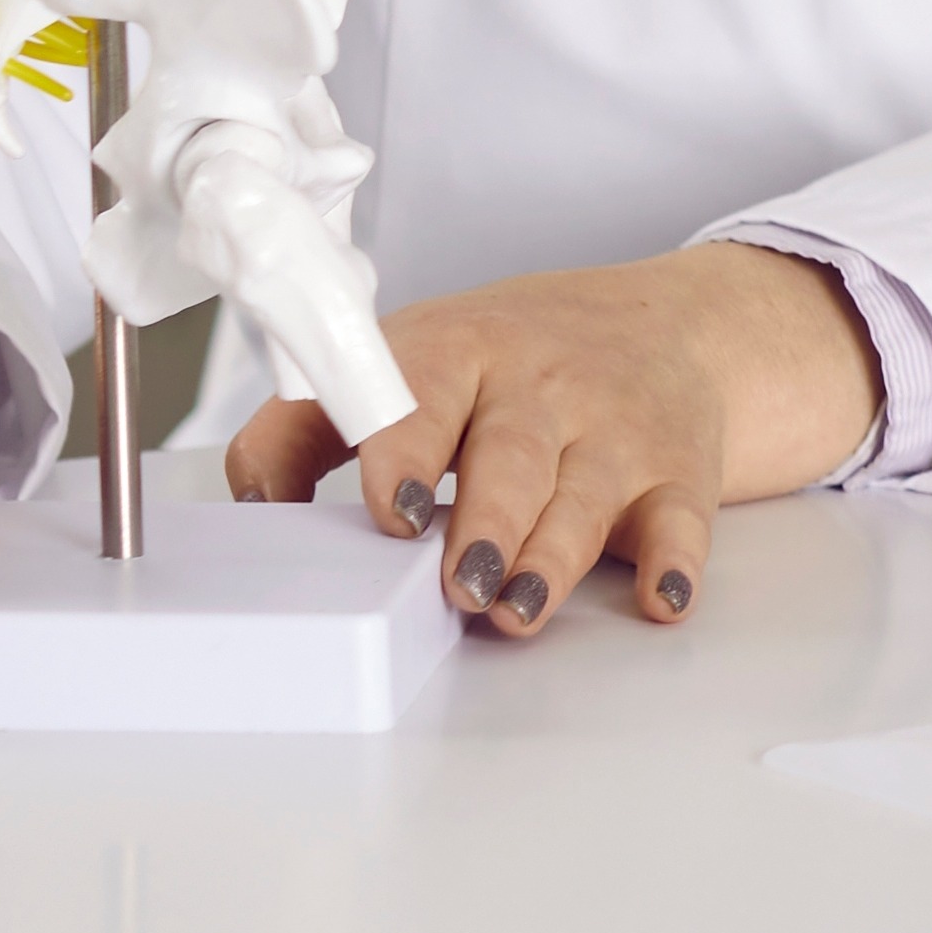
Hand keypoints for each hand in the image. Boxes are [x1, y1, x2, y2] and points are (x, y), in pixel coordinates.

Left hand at [220, 243, 880, 635]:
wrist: (663, 323)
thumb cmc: (503, 363)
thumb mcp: (404, 362)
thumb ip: (306, 428)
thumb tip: (247, 510)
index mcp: (459, 353)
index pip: (424, 395)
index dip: (407, 451)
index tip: (392, 508)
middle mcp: (542, 385)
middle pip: (514, 453)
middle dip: (487, 521)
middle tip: (459, 584)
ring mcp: (616, 428)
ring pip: (587, 494)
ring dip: (555, 555)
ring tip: (517, 609)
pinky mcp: (677, 470)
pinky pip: (684, 516)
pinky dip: (676, 559)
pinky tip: (660, 594)